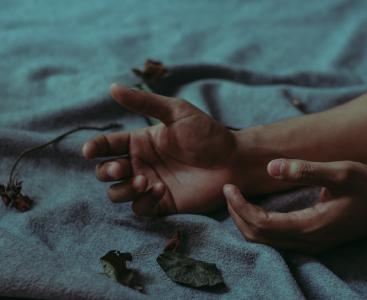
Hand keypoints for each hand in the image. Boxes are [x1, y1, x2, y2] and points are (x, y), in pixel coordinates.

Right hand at [82, 84, 238, 214]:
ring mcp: (149, 184)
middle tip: (122, 168)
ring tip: (145, 180)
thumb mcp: (176, 112)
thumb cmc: (207, 134)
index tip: (88, 151)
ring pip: (117, 193)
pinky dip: (142, 201)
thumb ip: (144, 102)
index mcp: (140, 141)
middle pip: (106, 172)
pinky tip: (159, 189)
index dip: (93, 148)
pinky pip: (139, 208)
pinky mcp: (161, 203)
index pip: (106, 146)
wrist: (232, 160)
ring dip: (123, 188)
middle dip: (106, 171)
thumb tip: (112, 87)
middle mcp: (141, 163)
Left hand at [223, 159, 366, 253]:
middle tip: (229, 190)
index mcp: (310, 225)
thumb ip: (306, 170)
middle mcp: (307, 241)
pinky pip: (274, 240)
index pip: (261, 223)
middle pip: (258, 237)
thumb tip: (271, 167)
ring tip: (236, 199)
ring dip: (245, 221)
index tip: (229, 187)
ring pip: (264, 242)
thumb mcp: (341, 173)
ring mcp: (309, 245)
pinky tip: (254, 209)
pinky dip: (258, 226)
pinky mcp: (311, 242)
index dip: (240, 207)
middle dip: (237, 214)